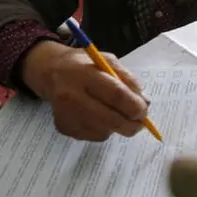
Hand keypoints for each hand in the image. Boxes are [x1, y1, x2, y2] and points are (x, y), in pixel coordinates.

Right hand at [22, 41, 148, 141]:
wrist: (51, 72)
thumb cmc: (85, 65)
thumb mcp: (107, 61)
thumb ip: (128, 79)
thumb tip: (144, 102)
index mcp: (85, 75)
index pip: (115, 94)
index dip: (134, 105)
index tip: (144, 110)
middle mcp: (72, 96)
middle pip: (110, 119)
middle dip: (132, 124)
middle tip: (141, 122)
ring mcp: (66, 115)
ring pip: (104, 131)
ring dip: (118, 126)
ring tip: (117, 113)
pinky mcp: (63, 127)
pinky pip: (94, 136)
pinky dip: (105, 129)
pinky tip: (100, 116)